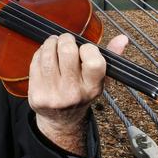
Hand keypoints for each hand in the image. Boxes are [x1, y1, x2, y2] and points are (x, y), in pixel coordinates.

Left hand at [28, 33, 127, 154]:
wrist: (61, 119)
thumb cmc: (81, 92)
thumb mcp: (99, 79)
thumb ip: (110, 57)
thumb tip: (122, 38)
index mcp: (93, 88)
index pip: (94, 61)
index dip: (88, 48)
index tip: (84, 49)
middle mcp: (74, 93)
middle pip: (68, 52)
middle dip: (66, 40)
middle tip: (66, 41)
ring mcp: (54, 95)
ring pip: (48, 55)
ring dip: (50, 43)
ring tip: (54, 43)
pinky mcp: (37, 95)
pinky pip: (35, 63)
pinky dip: (40, 53)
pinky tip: (45, 55)